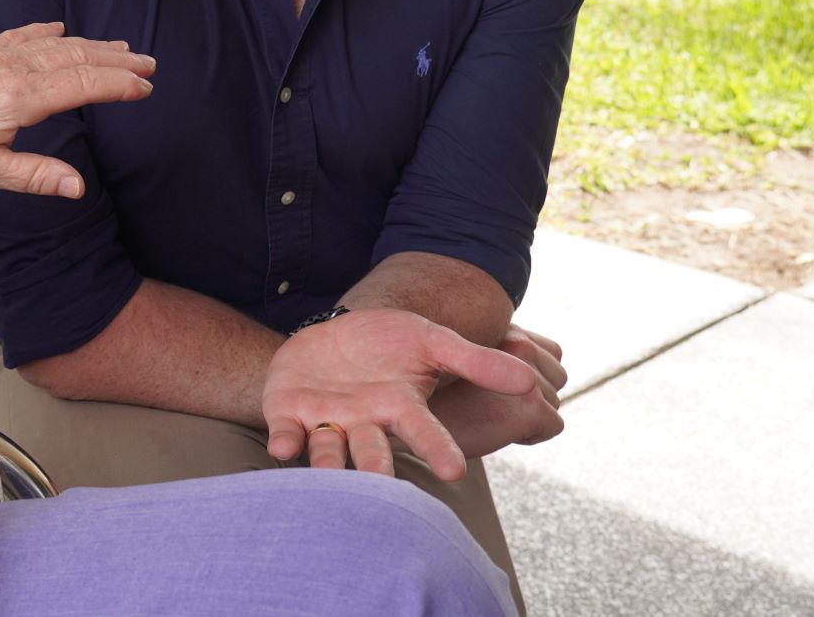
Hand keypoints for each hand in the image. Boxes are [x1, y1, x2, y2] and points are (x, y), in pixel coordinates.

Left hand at [0, 22, 154, 199]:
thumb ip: (33, 176)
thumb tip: (79, 186)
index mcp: (15, 99)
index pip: (81, 85)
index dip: (118, 85)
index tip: (147, 87)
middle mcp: (6, 70)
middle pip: (74, 58)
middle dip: (115, 60)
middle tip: (150, 63)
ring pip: (51, 44)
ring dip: (89, 45)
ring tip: (120, 48)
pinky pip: (18, 36)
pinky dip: (46, 32)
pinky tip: (58, 29)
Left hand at [262, 309, 539, 480]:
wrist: (337, 331)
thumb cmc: (389, 344)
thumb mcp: (432, 342)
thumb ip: (475, 362)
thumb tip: (530, 381)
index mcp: (402, 407)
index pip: (425, 432)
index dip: (438, 449)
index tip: (454, 472)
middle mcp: (366, 422)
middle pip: (373, 451)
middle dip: (377, 466)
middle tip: (382, 482)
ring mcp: (327, 419)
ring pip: (330, 450)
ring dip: (330, 463)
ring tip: (330, 475)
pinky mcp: (290, 412)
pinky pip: (287, 431)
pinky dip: (286, 439)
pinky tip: (284, 446)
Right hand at [430, 324, 566, 458]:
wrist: (412, 422)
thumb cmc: (439, 396)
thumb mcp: (466, 361)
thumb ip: (499, 355)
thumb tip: (535, 373)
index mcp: (507, 331)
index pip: (551, 352)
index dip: (528, 375)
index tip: (495, 387)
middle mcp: (519, 344)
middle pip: (556, 378)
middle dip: (533, 396)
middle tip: (493, 404)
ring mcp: (526, 376)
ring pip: (555, 403)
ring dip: (530, 416)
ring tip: (491, 415)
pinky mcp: (528, 406)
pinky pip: (552, 425)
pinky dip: (530, 435)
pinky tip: (496, 430)